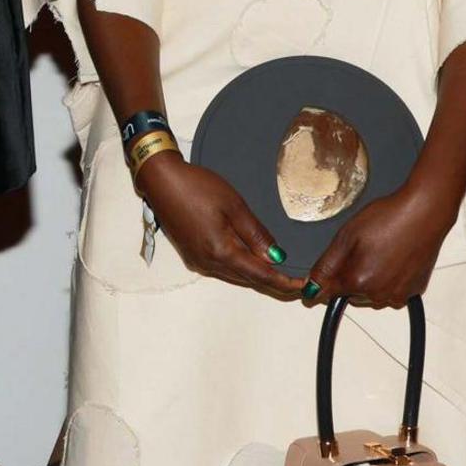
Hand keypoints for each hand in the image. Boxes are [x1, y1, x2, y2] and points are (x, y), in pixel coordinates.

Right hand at [130, 154, 301, 297]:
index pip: (260, 274)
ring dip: (256, 276)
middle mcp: (208, 263)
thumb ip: (256, 234)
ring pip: (235, 275)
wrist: (162, 181)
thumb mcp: (234, 206)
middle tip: (296, 280)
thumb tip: (275, 256)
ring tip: (279, 272)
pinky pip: (222, 268)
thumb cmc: (196, 188)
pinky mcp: (192, 255)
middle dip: (273, 281)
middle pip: (248, 280)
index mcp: (221, 252)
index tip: (303, 284)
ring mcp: (198, 261)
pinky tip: (250, 259)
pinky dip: (240, 268)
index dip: (283, 281)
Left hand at [307, 174, 455, 308]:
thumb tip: (310, 287)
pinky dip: (391, 280)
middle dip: (351, 277)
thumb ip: (326, 266)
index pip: (329, 293)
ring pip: (373, 294)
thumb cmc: (388, 218)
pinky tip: (395, 258)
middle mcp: (378, 295)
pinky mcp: (415, 290)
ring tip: (381, 251)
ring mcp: (399, 294)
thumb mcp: (346, 236)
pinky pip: (393, 291)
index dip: (326, 279)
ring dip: (371, 281)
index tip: (332, 267)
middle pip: (352, 294)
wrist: (425, 212)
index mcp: (357, 281)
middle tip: (362, 249)